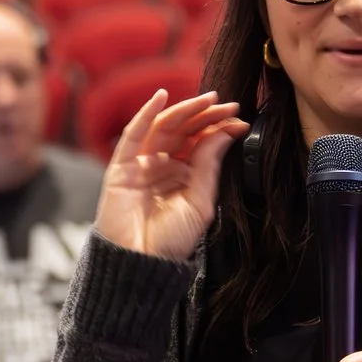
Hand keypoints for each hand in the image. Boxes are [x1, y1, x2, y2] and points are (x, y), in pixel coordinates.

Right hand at [93, 91, 246, 260]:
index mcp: (182, 175)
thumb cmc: (169, 241)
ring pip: (163, 128)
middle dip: (205, 115)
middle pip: (183, 131)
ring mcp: (141, 164)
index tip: (240, 119)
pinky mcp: (121, 167)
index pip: (200, 143)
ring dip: (184, 110)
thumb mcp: (200, 202)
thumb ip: (209, 166)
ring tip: (206, 100)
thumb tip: (224, 132)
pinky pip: (133, 135)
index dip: (219, 128)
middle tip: (226, 105)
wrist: (141, 264)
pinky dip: (146, 114)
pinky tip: (161, 97)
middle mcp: (162, 166)